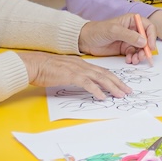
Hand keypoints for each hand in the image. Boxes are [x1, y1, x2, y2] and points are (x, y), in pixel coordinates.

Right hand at [16, 51, 130, 99]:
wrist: (33, 64)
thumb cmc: (45, 68)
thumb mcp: (64, 70)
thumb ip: (74, 75)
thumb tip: (82, 82)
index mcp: (82, 63)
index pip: (102, 70)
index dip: (114, 78)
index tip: (122, 85)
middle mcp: (82, 65)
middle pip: (106, 74)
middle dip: (119, 83)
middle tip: (128, 91)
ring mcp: (77, 70)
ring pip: (100, 78)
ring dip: (112, 87)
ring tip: (121, 95)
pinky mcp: (71, 75)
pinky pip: (87, 84)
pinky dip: (97, 90)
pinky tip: (103, 97)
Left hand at [78, 13, 156, 63]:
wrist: (84, 40)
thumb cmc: (97, 30)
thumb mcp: (113, 31)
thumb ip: (129, 35)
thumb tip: (144, 41)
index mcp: (132, 20)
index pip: (148, 27)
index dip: (152, 36)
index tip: (150, 46)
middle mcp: (133, 30)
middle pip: (147, 39)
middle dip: (146, 49)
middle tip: (142, 57)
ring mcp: (129, 40)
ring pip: (141, 49)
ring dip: (140, 55)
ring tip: (134, 60)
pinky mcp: (124, 49)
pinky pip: (134, 54)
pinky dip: (133, 58)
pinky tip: (128, 60)